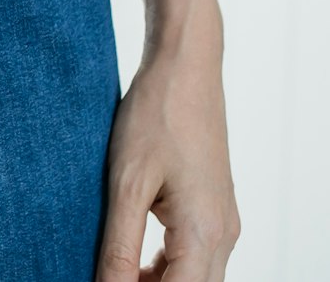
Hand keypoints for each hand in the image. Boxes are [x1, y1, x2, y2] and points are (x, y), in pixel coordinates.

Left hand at [95, 40, 240, 280]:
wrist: (186, 68)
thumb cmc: (156, 116)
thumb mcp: (127, 184)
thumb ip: (120, 247)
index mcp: (205, 233)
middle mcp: (224, 235)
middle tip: (105, 276)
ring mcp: (224, 223)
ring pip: (194, 278)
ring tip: (110, 272)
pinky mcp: (215, 210)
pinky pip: (194, 257)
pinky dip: (164, 268)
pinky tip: (130, 260)